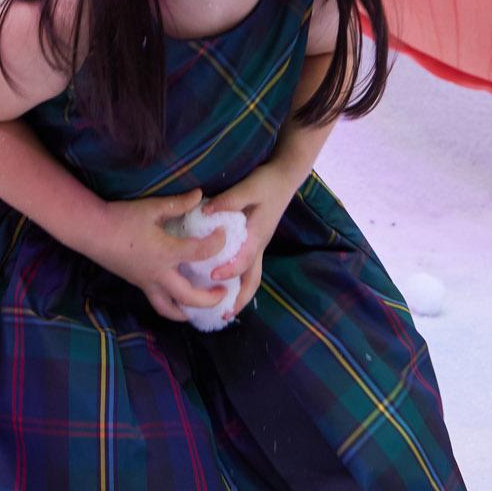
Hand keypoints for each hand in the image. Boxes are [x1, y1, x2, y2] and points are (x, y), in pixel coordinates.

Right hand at [88, 188, 229, 322]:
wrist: (92, 232)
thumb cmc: (122, 218)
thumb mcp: (152, 208)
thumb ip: (178, 204)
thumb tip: (200, 194)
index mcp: (166, 253)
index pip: (200, 252)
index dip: (217, 243)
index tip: (223, 234)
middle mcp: (159, 274)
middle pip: (190, 297)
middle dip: (210, 297)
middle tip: (224, 290)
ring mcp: (147, 283)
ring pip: (171, 309)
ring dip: (189, 311)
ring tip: (203, 306)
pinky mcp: (138, 284)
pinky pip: (158, 303)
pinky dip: (172, 306)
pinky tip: (178, 299)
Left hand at [213, 165, 291, 316]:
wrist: (285, 176)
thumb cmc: (267, 182)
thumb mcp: (249, 187)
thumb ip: (229, 200)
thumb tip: (206, 211)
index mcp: (256, 235)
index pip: (243, 261)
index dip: (228, 270)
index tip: (212, 277)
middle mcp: (259, 245)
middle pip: (252, 279)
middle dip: (240, 298)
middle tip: (224, 314)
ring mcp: (259, 244)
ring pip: (252, 275)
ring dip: (240, 292)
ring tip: (224, 307)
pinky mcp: (256, 239)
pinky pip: (249, 265)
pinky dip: (239, 278)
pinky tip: (226, 281)